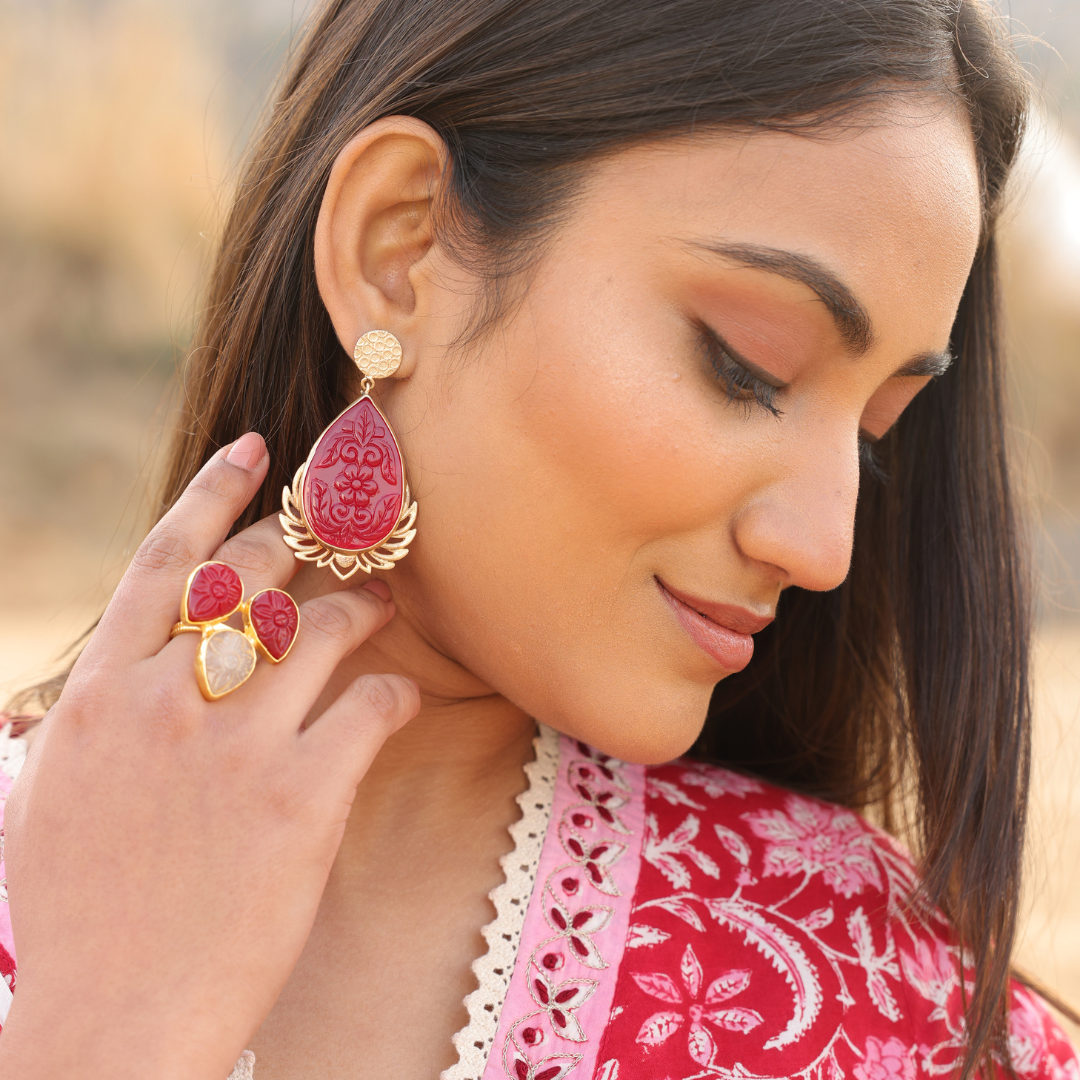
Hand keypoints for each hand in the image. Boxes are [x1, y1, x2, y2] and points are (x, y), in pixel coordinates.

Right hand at [0, 433, 419, 1078]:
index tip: (258, 449)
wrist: (113, 1017)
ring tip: (381, 609)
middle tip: (344, 542)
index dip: (218, 494)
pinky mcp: (303, 794)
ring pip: (323, 628)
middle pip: (257, 581)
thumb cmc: (81, 911)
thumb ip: (88, 719)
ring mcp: (237, 745)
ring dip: (363, 609)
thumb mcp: (53, 796)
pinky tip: (395, 697)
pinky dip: (392, 690)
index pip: (168, 562)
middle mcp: (168, 701)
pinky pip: (371, 705)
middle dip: (308, 547)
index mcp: (103, 694)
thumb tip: (115, 669)